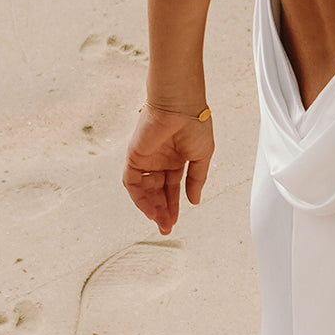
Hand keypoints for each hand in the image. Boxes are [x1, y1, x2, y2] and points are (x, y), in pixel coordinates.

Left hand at [122, 107, 213, 234]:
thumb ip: (196, 180)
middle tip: (166, 228)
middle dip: (162, 211)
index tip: (174, 221)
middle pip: (157, 192)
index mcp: (176, 159)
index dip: (173, 206)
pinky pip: (133, 182)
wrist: (180, 105)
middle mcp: (160, 160)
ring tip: (160, 221)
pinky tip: (149, 209)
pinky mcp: (134, 156)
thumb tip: (194, 200)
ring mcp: (146, 159)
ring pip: (144, 190)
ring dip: (151, 207)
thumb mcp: (202, 156)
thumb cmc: (195, 123)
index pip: (171, 188)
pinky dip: (139, 197)